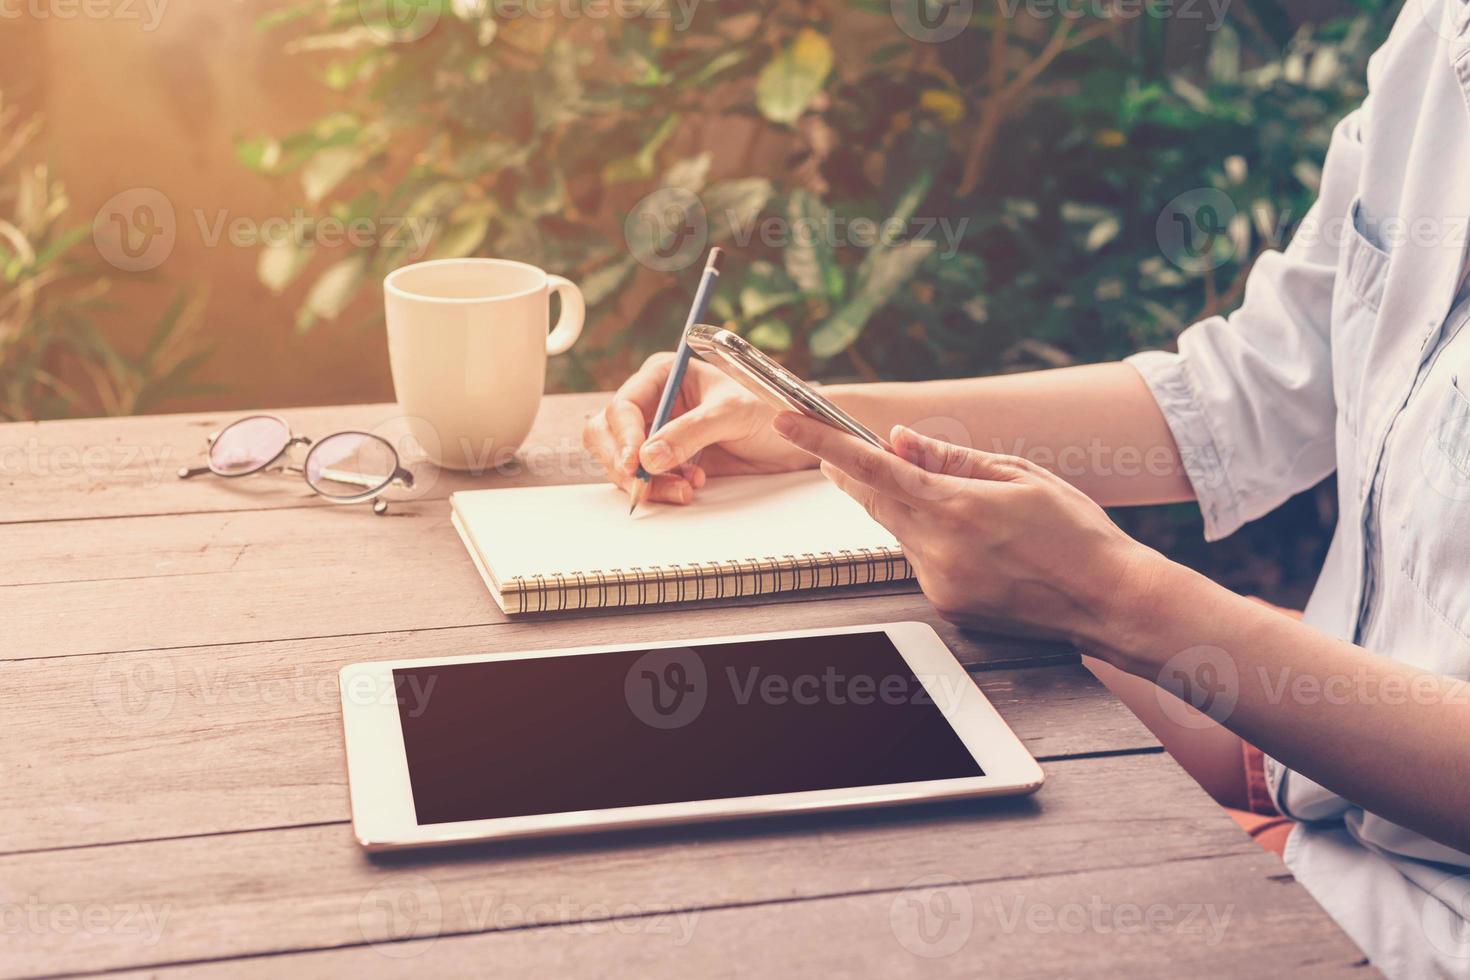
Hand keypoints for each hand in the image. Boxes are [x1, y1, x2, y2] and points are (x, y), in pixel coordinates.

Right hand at [583, 353, 815, 503]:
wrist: (796, 436)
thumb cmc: (769, 408)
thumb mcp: (731, 414)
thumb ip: (690, 433)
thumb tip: (648, 458)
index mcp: (663, 375)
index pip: (623, 406)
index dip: (622, 437)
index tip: (634, 464)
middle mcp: (654, 401)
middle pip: (608, 434)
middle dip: (623, 463)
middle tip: (644, 486)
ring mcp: (658, 432)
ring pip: (622, 461)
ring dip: (646, 481)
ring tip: (686, 487)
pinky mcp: (669, 459)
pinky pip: (646, 479)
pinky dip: (661, 488)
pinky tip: (692, 485)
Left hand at [772, 412, 1160, 643]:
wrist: (1111, 602)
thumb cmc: (1078, 535)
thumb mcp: (1021, 475)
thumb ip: (952, 458)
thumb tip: (901, 440)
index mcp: (956, 508)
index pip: (871, 468)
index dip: (823, 444)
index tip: (788, 422)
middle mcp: (938, 550)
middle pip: (874, 499)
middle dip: (860, 472)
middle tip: (852, 449)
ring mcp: (939, 583)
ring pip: (901, 530)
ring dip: (915, 509)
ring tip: (978, 513)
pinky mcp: (946, 605)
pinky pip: (923, 560)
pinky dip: (937, 542)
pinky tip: (985, 546)